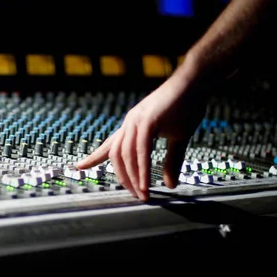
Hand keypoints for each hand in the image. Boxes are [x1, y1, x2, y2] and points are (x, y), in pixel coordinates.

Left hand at [76, 69, 208, 200]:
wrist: (197, 82)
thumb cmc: (188, 106)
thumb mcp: (179, 139)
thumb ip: (171, 162)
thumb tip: (169, 184)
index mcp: (133, 126)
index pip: (110, 145)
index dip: (93, 157)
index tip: (79, 166)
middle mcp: (130, 123)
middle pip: (116, 155)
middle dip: (123, 177)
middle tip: (133, 194)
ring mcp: (137, 120)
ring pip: (125, 154)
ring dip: (133, 177)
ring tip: (142, 194)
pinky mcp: (148, 120)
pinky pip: (141, 150)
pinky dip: (141, 169)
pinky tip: (144, 183)